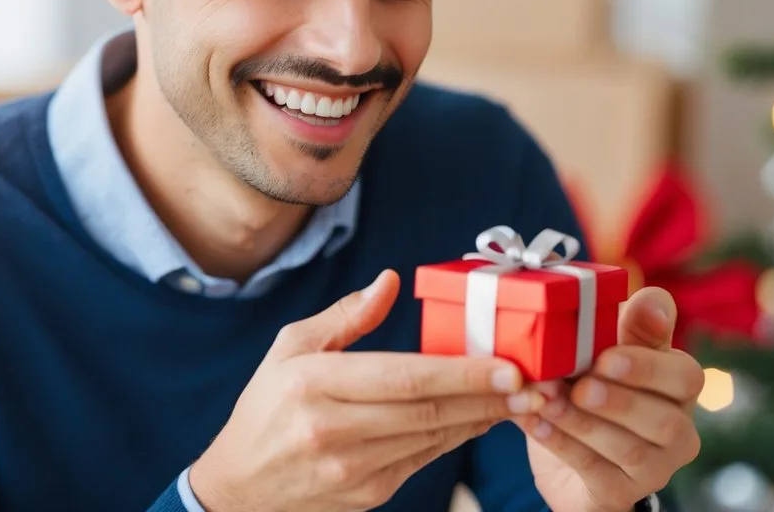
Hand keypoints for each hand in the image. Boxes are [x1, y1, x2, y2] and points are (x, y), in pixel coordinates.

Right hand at [189, 269, 546, 511]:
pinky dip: (457, 437)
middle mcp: (333, 430)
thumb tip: (390, 281)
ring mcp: (352, 469)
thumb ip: (345, 316)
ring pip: (433, 438)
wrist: (239, 489)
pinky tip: (482, 418)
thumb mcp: (290, 349)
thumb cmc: (267, 407)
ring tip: (523, 399)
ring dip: (482, 418)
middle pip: (427, 411)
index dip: (460, 373)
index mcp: (314, 385)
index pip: (402, 378)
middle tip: (535, 382)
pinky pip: (425, 459)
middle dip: (487, 396)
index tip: (506, 365)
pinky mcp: (369, 494)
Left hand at [515, 288, 704, 511]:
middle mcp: (677, 428)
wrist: (567, 451)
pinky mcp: (623, 493)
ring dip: (582, 423)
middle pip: (665, 419)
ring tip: (544, 401)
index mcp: (677, 384)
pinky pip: (597, 471)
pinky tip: (535, 424)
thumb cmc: (590, 383)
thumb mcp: (605, 348)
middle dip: (617, 400)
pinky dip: (563, 445)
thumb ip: (626, 326)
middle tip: (577, 385)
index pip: (684, 375)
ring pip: (631, 449)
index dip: (646, 366)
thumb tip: (649, 301)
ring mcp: (656, 467)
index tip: (605, 356)